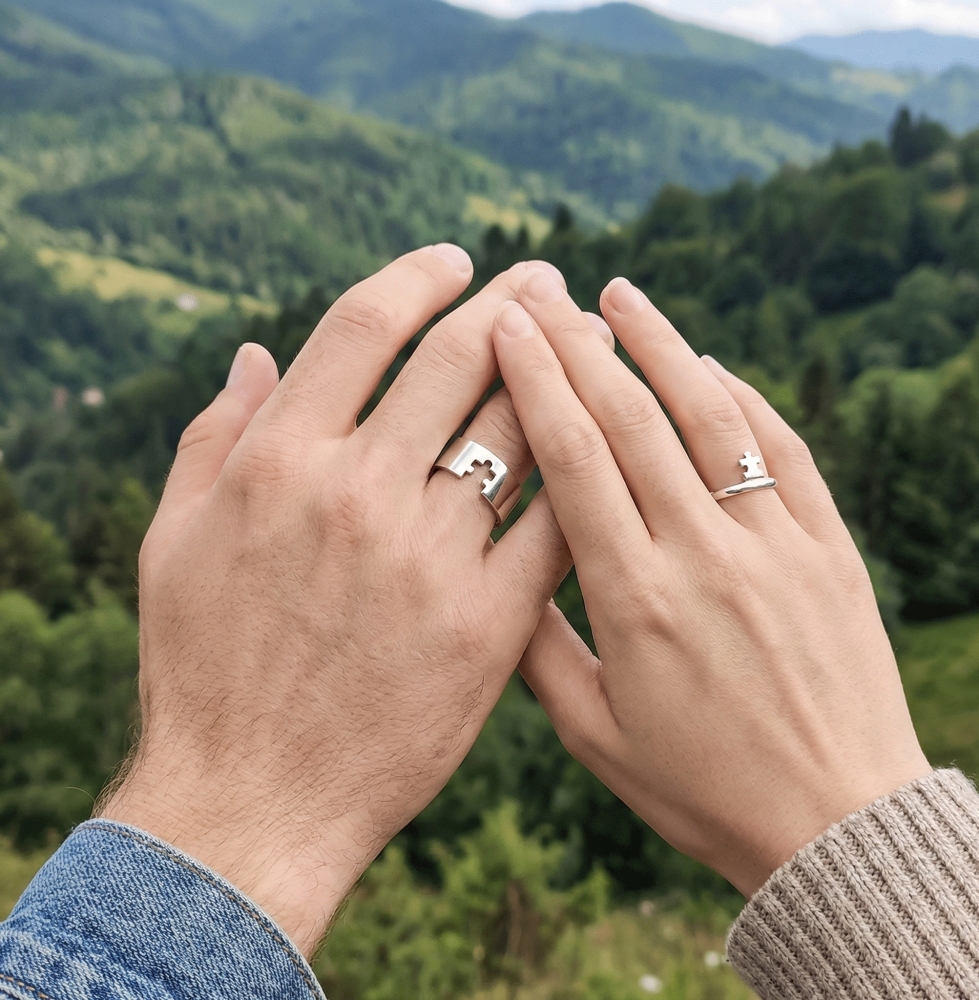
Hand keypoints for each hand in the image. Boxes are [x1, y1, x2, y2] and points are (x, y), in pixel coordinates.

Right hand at [99, 248, 585, 954]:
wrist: (255, 801)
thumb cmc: (205, 672)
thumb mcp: (174, 544)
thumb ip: (212, 438)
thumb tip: (256, 354)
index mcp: (279, 462)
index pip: (362, 328)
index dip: (416, 278)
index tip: (455, 259)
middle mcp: (356, 493)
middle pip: (456, 361)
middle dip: (513, 305)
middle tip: (547, 280)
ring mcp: (429, 558)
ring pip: (520, 431)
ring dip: (566, 373)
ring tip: (593, 339)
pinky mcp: (489, 624)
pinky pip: (554, 525)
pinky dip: (584, 475)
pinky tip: (611, 446)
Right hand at [491, 270, 930, 897]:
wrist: (834, 826)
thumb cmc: (701, 789)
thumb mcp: (595, 734)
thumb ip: (537, 648)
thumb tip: (494, 566)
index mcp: (636, 600)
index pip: (574, 461)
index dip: (537, 383)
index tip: (507, 329)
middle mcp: (706, 557)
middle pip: (633, 422)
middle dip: (580, 346)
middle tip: (543, 293)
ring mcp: (776, 546)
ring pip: (712, 418)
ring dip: (664, 347)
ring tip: (621, 295)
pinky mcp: (828, 549)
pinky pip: (783, 452)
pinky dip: (745, 398)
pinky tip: (711, 366)